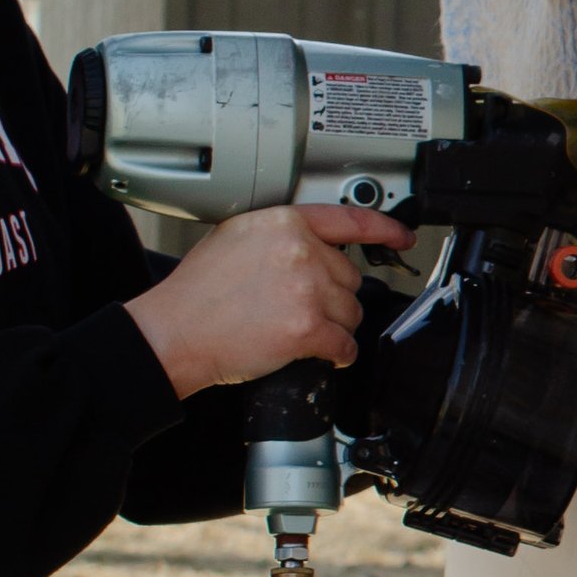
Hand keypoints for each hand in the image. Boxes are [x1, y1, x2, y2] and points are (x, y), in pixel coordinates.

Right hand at [126, 204, 414, 399]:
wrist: (174, 332)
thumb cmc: (198, 293)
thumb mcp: (236, 239)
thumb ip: (280, 236)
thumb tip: (312, 247)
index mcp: (283, 223)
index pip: (349, 220)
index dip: (384, 229)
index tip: (402, 236)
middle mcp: (300, 251)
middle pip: (349, 277)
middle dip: (333, 297)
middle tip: (298, 308)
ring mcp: (306, 289)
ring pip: (351, 312)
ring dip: (333, 326)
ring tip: (296, 329)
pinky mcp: (307, 328)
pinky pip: (344, 345)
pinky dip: (338, 355)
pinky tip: (321, 354)